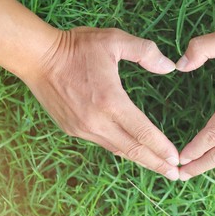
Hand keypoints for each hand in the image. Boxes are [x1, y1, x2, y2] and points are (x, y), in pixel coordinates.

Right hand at [24, 27, 179, 179]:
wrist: (37, 57)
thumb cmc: (77, 47)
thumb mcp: (114, 40)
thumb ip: (146, 52)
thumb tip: (170, 67)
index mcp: (110, 101)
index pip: (143, 132)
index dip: (161, 147)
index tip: (176, 160)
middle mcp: (97, 121)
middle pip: (133, 149)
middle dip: (156, 163)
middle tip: (175, 175)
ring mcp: (83, 128)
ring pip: (118, 150)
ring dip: (140, 159)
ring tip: (158, 167)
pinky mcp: (72, 129)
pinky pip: (103, 143)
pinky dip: (121, 149)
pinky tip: (131, 151)